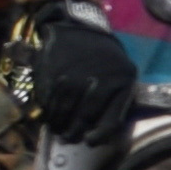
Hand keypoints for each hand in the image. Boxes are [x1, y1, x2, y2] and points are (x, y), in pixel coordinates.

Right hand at [18, 4, 138, 145]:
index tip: (89, 141)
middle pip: (84, 116)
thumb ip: (115, 102)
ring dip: (58, 122)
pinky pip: (50, 97)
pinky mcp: (55, 70)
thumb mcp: (121, 75)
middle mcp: (100, 79)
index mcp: (122, 82)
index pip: (112, 119)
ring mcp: (75, 75)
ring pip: (64, 109)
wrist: (80, 28)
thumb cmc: (104, 59)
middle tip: (68, 138)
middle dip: (74, 131)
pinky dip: (48, 108)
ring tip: (57, 128)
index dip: (100, 135)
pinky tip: (49, 112)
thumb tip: (98, 134)